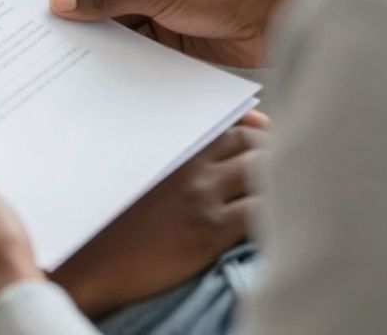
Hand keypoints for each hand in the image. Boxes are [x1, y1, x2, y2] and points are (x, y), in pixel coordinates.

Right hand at [44, 0, 307, 67]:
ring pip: (113, 20)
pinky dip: (117, 52)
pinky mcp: (168, 34)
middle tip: (43, 35)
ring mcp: (158, 5)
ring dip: (96, 35)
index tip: (34, 4)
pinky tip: (97, 68)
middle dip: (75, 12)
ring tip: (64, 56)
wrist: (275, 23)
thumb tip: (57, 1)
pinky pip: (132, 42)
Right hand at [50, 111, 268, 316]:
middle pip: (251, 144)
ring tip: (292, 186)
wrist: (93, 262)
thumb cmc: (107, 221)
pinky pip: (261, 212)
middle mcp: (190, 169)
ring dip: (283, 176)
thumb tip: (198, 155)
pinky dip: (279, 211)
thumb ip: (165, 159)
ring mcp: (202, 198)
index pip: (226, 125)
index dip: (254, 125)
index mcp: (172, 151)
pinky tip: (281, 219)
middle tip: (289, 158)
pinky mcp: (210, 231)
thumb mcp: (132, 175)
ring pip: (263, 172)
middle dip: (275, 147)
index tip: (263, 128)